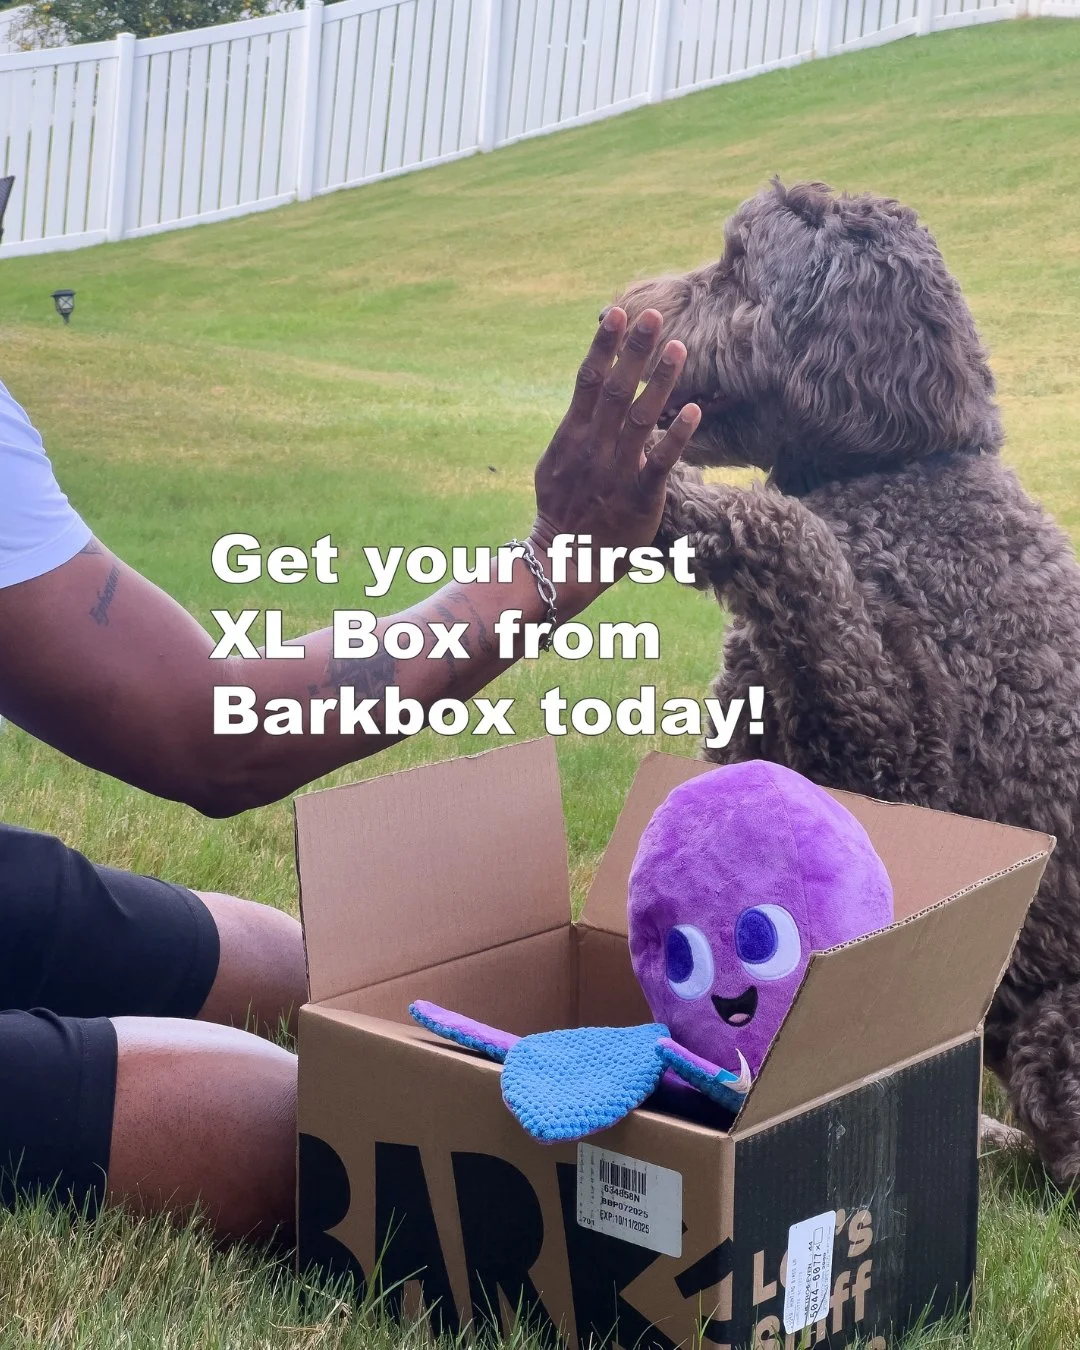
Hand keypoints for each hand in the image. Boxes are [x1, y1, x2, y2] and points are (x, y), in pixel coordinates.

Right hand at [530, 307, 700, 606]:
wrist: (563, 561)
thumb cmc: (561, 513)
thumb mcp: (555, 465)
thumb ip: (573, 431)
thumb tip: (584, 402)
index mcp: (572, 435)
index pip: (589, 381)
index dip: (604, 347)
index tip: (618, 315)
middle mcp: (595, 447)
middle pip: (616, 389)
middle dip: (635, 351)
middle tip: (654, 315)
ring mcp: (617, 471)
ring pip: (641, 417)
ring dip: (659, 380)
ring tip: (678, 348)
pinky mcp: (640, 497)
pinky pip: (661, 462)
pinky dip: (676, 436)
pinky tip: (692, 410)